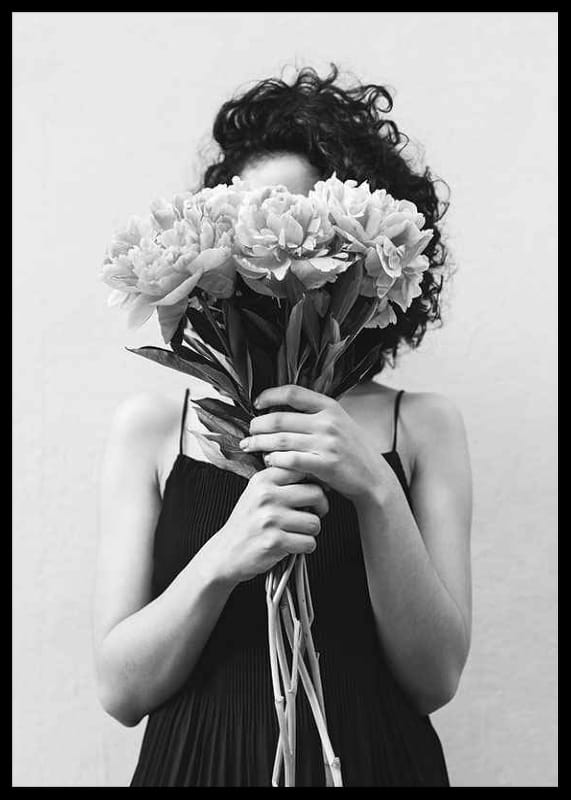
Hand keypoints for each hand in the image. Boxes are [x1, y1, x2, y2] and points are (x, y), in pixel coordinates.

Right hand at [210, 465, 328, 585]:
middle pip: (316, 493)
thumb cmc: (247, 523)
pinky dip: (304, 547)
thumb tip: (317, 475)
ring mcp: (270, 519)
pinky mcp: (274, 542)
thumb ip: (282, 481)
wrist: (225, 553)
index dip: (314, 482)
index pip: (302, 469)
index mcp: (263, 480)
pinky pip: (309, 543)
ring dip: (310, 532)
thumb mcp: (257, 493)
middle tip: (310, 515)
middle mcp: (266, 496)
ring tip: (295, 532)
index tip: (312, 493)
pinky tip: (291, 545)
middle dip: (320, 508)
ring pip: (315, 522)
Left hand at [239, 384, 385, 501]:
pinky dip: (275, 460)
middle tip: (249, 431)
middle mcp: (328, 422)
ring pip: (281, 440)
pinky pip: (291, 460)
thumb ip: (315, 413)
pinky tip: (269, 461)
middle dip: (258, 425)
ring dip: (260, 443)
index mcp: (330, 407)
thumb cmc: (351, 450)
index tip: (257, 403)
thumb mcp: (339, 422)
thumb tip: (280, 406)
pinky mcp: (326, 465)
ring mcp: (327, 443)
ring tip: (250, 445)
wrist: (373, 477)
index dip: (270, 395)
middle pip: (280, 418)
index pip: (293, 392)